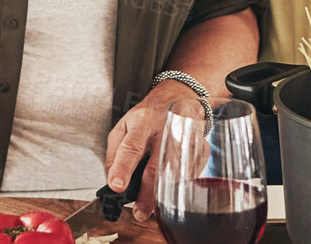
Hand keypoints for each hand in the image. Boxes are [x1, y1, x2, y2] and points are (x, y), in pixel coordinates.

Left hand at [103, 82, 200, 219]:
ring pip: (173, 175)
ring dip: (160, 196)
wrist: (180, 99)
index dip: (123, 168)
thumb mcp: (122, 126)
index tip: (116, 186)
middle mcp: (164, 132)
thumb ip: (113, 153)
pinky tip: (166, 193)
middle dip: (146, 194)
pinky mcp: (199, 150)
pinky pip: (187, 175)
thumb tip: (111, 180)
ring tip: (149, 210)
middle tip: (138, 212)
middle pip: (156, 166)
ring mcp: (185, 141)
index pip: (131, 147)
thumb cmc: (148, 116)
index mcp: (141, 123)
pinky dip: (175, 188)